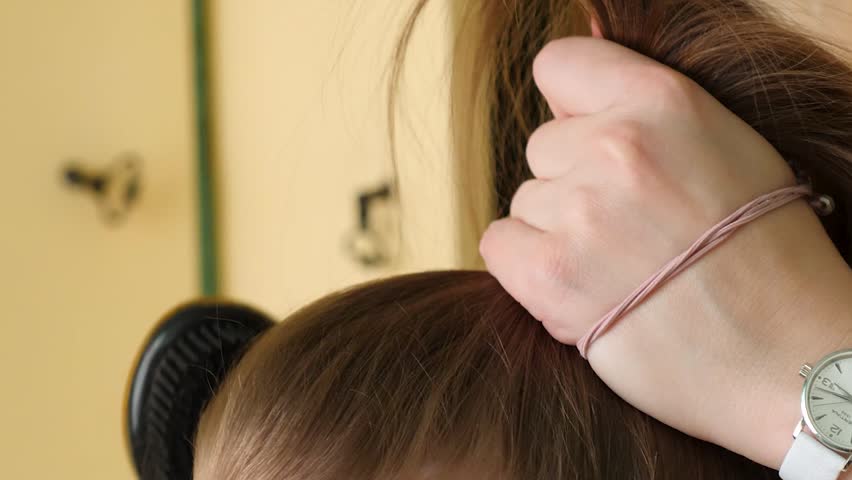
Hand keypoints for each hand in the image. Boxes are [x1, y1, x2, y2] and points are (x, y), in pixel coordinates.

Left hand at [479, 37, 851, 468]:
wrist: (786, 357)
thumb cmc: (765, 256)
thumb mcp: (724, 149)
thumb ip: (644, 119)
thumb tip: (568, 112)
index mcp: (663, 102)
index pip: (560, 64)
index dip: (570, 105)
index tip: (585, 136)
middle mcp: (614, 145)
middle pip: (542, 147)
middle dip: (573, 182)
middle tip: (627, 227)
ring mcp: (579, 210)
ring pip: (525, 202)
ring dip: (556, 232)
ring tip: (618, 270)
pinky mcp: (548, 274)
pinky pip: (499, 245)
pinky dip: (527, 268)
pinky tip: (580, 288)